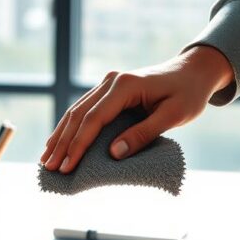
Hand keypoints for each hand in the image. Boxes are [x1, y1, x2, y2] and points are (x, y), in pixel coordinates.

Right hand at [40, 46, 233, 172]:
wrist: (194, 71)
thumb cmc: (188, 94)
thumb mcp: (173, 116)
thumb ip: (143, 134)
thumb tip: (114, 153)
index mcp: (125, 86)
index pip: (94, 118)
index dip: (78, 144)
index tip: (67, 166)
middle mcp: (111, 81)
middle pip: (79, 114)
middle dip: (62, 143)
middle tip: (49, 167)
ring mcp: (108, 83)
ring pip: (76, 111)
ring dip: (60, 135)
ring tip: (46, 158)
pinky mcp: (109, 89)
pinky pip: (84, 109)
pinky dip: (70, 127)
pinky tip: (59, 141)